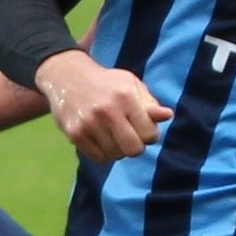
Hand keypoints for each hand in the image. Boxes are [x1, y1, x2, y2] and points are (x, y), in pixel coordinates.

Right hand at [37, 50, 171, 161]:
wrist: (67, 76)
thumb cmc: (106, 82)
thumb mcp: (130, 85)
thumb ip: (149, 103)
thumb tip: (168, 115)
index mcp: (126, 97)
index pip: (149, 134)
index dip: (149, 134)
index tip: (142, 128)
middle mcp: (107, 111)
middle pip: (133, 149)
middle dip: (136, 146)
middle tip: (129, 136)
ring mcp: (89, 124)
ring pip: (116, 155)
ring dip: (118, 150)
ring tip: (113, 135)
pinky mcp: (75, 134)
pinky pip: (99, 158)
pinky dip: (103, 153)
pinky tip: (101, 139)